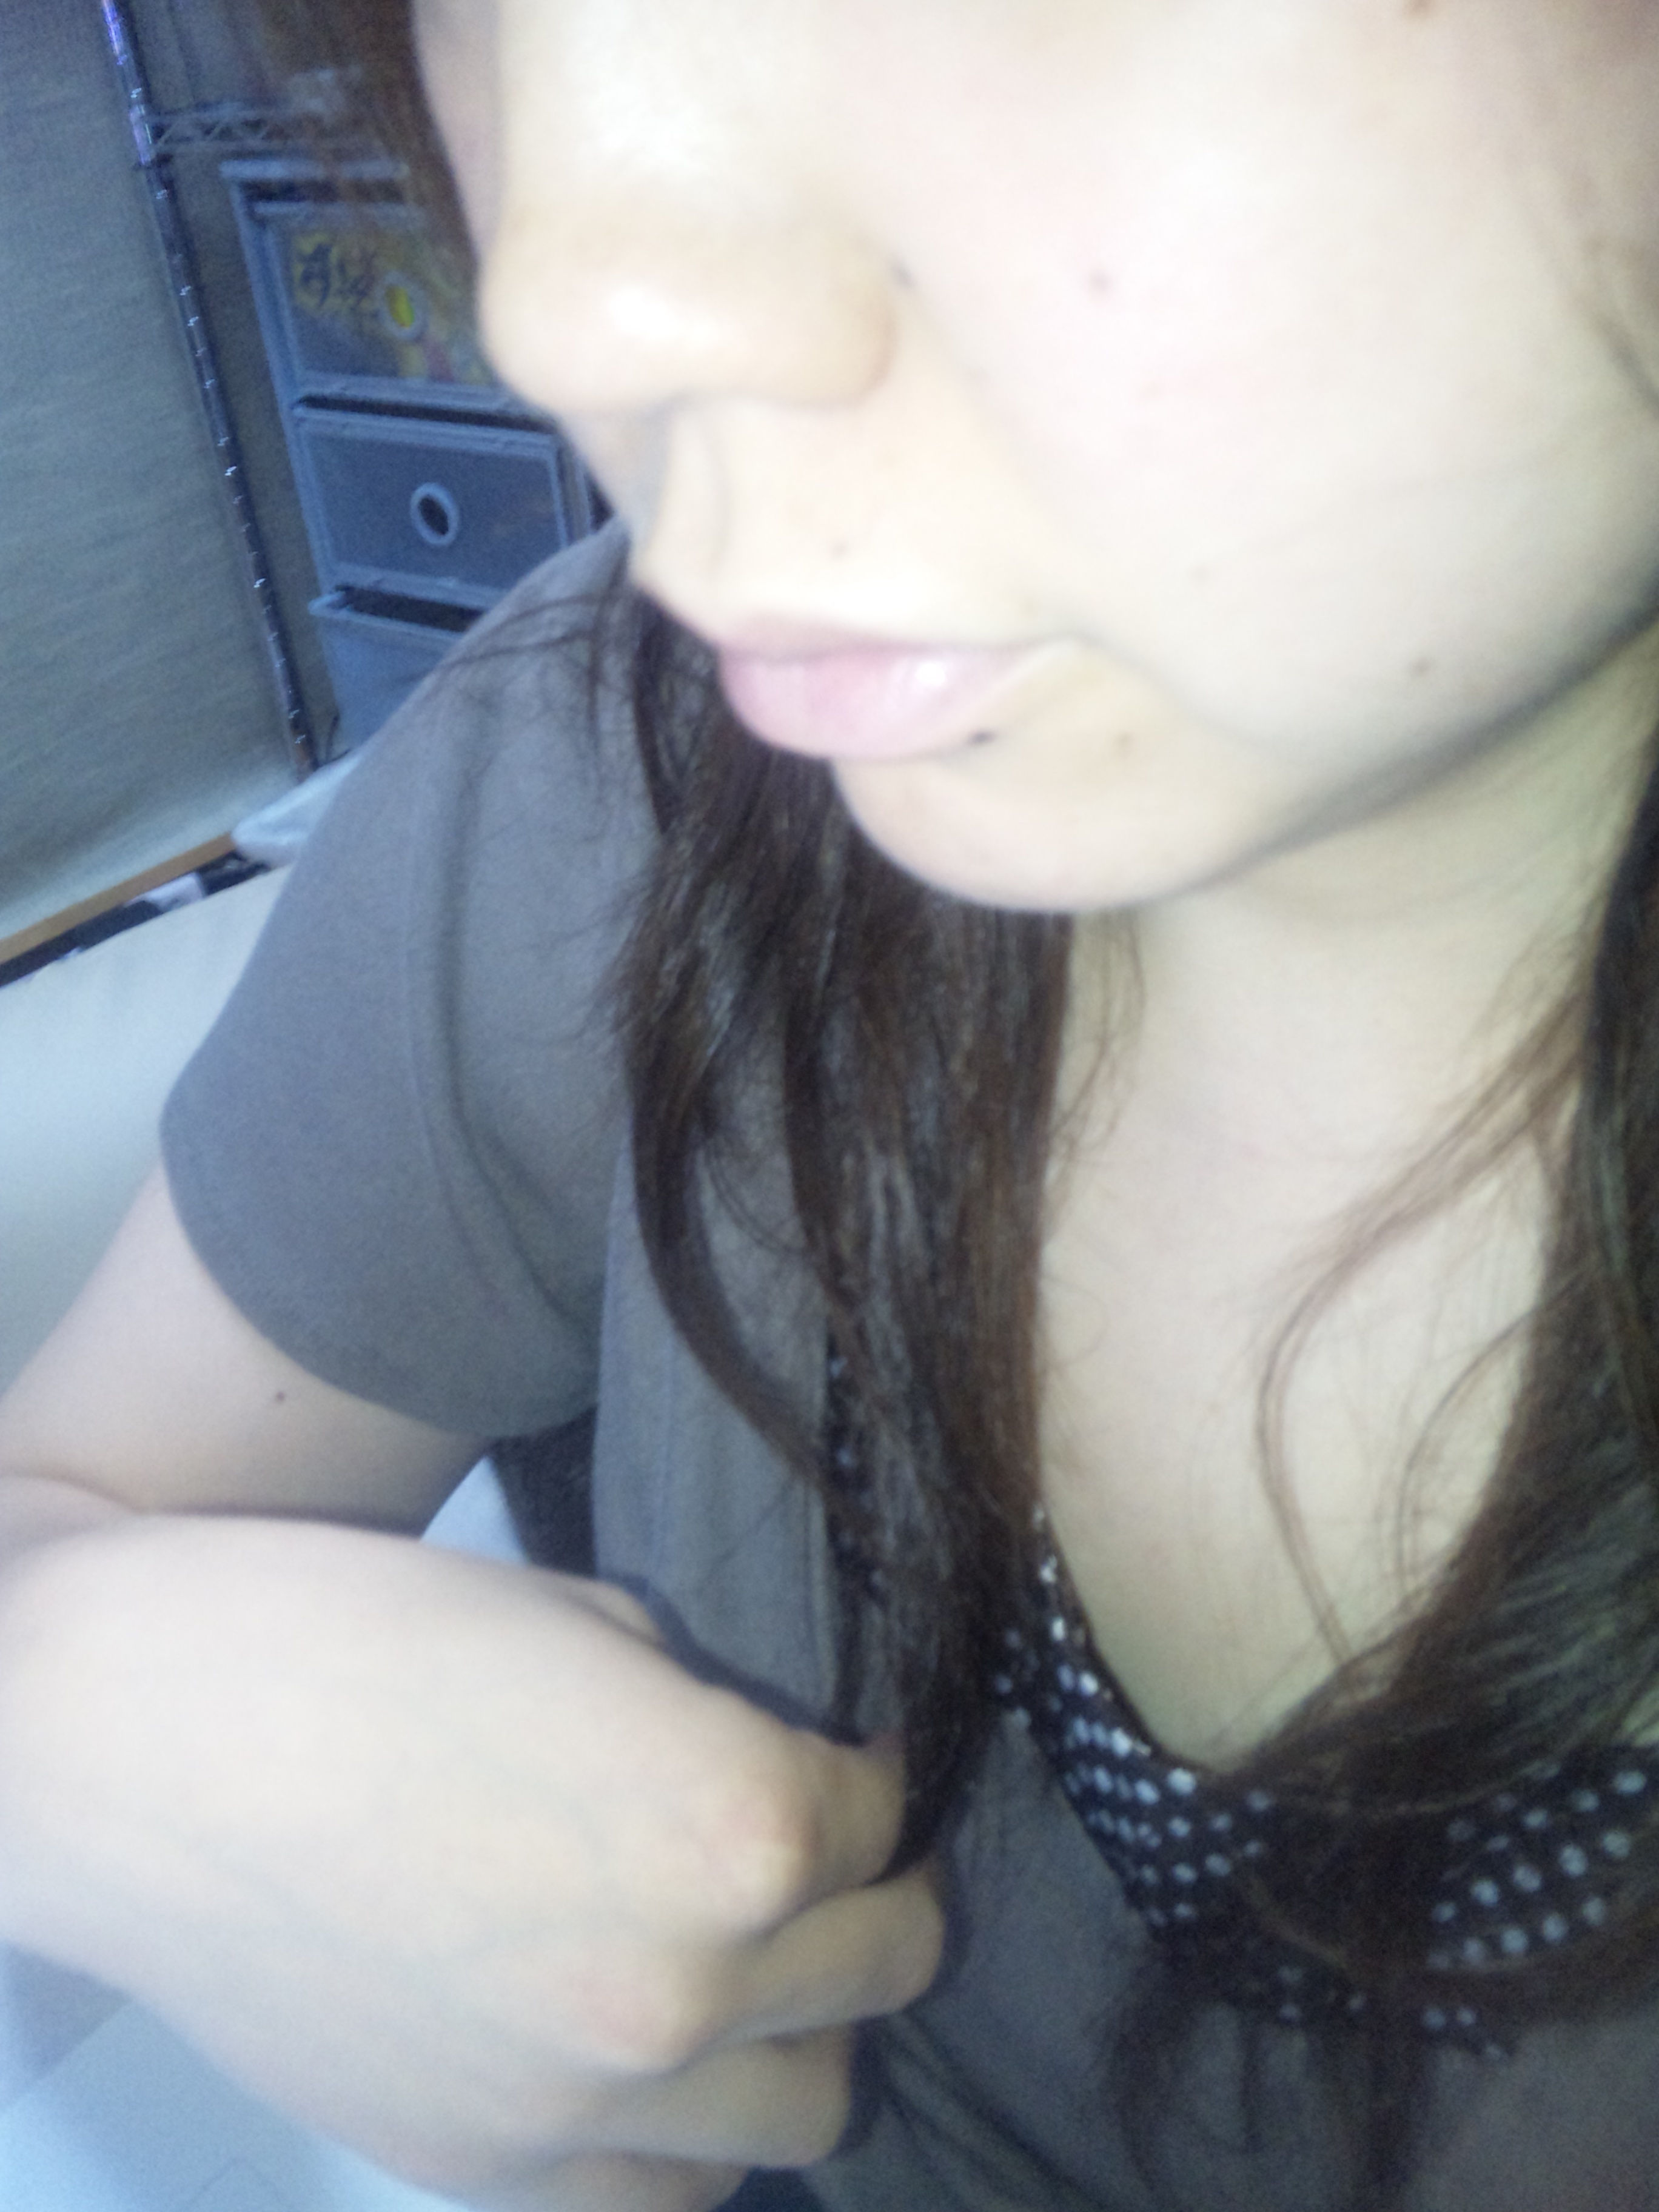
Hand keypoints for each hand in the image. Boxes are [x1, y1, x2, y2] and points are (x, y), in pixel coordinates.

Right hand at [0, 1520, 942, 2210]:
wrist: (142, 1742)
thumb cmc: (365, 1632)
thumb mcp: (587, 1622)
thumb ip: (702, 1718)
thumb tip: (763, 1763)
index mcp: (740, 1824)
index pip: (885, 1809)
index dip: (864, 1767)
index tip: (835, 1750)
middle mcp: (693, 1990)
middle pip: (888, 1964)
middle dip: (870, 1892)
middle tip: (815, 1849)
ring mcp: (586, 2105)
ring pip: (809, 2109)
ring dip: (799, 2026)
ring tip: (740, 1963)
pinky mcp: (481, 2169)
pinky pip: (665, 2197)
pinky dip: (687, 2131)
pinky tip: (644, 2056)